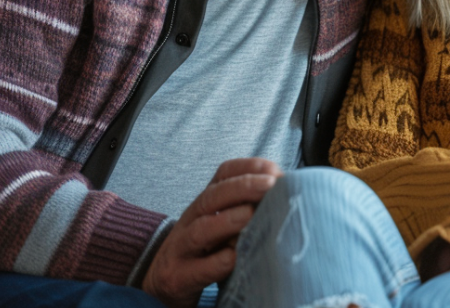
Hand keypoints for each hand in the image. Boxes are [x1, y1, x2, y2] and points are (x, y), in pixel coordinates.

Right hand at [141, 158, 282, 307]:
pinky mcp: (178, 278)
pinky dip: (218, 263)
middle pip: (212, 197)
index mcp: (206, 202)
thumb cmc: (204, 248)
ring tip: (250, 215)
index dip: (247, 168)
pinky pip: (199, 269)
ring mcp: (182, 249)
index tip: (273, 170)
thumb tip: (287, 193)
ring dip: (227, 220)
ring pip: (201, 230)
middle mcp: (191, 220)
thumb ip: (247, 206)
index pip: (223, 175)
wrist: (161, 282)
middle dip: (242, 187)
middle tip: (270, 185)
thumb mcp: (222, 221)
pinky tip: (236, 258)